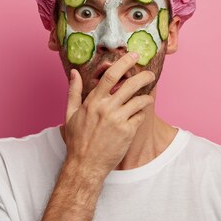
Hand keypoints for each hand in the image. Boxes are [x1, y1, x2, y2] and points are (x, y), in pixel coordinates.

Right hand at [62, 51, 155, 178]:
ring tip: (148, 96)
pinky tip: (139, 114)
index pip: (111, 76)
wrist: (85, 165)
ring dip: (146, 96)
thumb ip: (73, 91)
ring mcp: (118, 120)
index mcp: (93, 101)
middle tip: (150, 74)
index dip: (124, 63)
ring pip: (139, 100)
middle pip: (130, 85)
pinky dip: (141, 113)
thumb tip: (74, 72)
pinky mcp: (127, 132)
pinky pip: (140, 116)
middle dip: (143, 76)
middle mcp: (106, 108)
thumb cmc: (77, 140)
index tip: (134, 56)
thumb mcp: (70, 114)